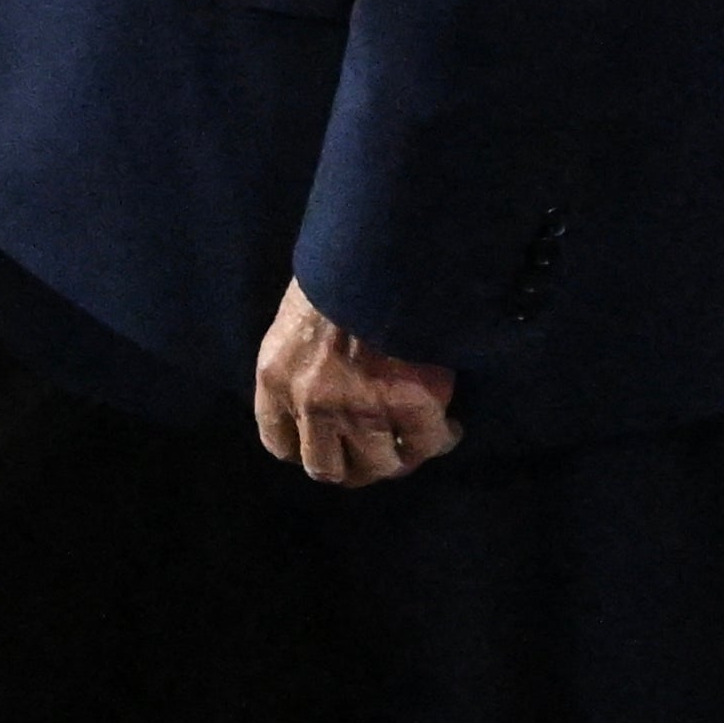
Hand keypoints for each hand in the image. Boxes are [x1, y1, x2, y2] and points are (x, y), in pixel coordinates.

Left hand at [253, 282, 462, 485]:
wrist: (379, 254)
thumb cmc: (335, 273)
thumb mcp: (296, 319)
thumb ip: (301, 363)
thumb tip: (324, 388)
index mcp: (276, 379)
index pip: (280, 444)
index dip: (307, 450)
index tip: (328, 444)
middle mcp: (311, 403)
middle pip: (327, 468)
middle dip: (352, 467)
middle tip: (374, 455)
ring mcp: (361, 409)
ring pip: (380, 466)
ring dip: (398, 459)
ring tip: (413, 444)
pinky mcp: (410, 404)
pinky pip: (426, 445)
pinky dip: (440, 441)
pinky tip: (447, 427)